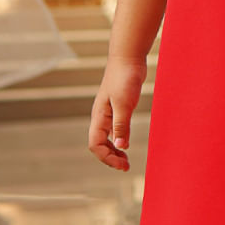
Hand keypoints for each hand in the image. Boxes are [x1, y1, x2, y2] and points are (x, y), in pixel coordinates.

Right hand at [88, 55, 147, 170]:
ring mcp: (108, 112)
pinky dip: (118, 139)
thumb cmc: (125, 78)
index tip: (123, 164)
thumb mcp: (124, 104)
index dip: (107, 158)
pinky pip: (113, 129)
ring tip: (126, 159)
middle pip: (99, 144)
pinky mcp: (117, 108)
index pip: (96, 145)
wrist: (128, 58)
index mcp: (99, 117)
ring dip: (114, 150)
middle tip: (126, 166)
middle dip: (110, 157)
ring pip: (105, 138)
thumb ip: (121, 125)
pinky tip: (126, 141)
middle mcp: (101, 116)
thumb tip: (120, 146)